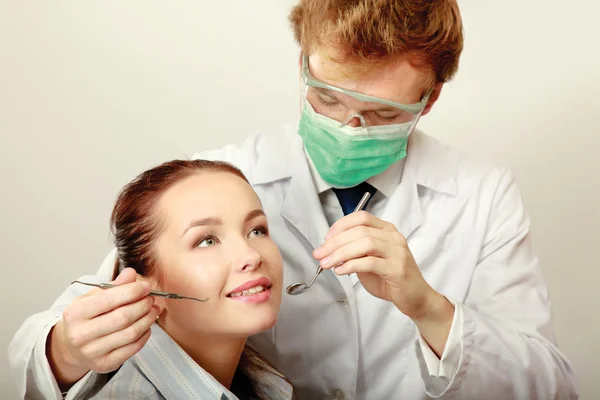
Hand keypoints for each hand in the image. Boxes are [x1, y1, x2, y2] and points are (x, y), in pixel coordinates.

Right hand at [48, 268, 159, 387]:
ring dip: (147, 319)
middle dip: (142, 305)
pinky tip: (146, 325)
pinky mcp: (105, 364)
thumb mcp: (92, 297)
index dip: (132, 291)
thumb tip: (131, 273)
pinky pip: (133, 348)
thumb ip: (113, 286)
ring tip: (153, 310)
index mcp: (75, 313)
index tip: (146, 286)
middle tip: (151, 298)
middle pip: (123, 318)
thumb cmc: (84, 317)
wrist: (69, 346)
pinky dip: (145, 334)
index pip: (109, 300)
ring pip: (130, 333)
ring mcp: (92, 352)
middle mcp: (81, 335)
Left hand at [314, 211, 451, 319]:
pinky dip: (351, 265)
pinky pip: (370, 262)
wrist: (415, 298)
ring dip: (341, 253)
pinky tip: (341, 271)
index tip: (326, 238)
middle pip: (360, 231)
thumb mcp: (369, 260)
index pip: (361, 217)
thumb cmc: (390, 279)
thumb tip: (330, 248)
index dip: (341, 225)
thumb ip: (354, 252)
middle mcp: (393, 237)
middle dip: (335, 242)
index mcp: (387, 230)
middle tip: (319, 254)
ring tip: (326, 263)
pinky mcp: (398, 269)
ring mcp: (397, 252)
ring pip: (365, 244)